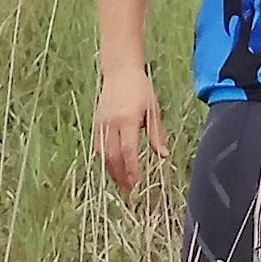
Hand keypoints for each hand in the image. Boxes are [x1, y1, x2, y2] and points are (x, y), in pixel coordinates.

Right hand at [95, 68, 162, 194]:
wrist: (120, 70)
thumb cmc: (140, 89)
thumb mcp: (153, 110)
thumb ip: (157, 134)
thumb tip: (164, 156)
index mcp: (128, 119)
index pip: (129, 150)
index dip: (132, 169)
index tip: (135, 182)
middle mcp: (112, 123)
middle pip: (114, 156)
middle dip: (120, 175)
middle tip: (128, 190)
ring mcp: (101, 123)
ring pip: (104, 154)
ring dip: (111, 170)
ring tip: (120, 183)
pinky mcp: (96, 122)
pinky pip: (98, 146)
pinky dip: (105, 159)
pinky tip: (112, 167)